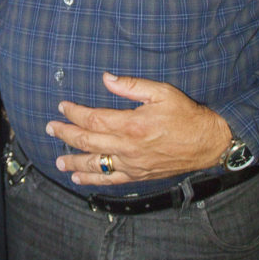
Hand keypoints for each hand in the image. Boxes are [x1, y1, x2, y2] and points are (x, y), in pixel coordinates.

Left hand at [49, 73, 230, 186]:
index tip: (63, 106)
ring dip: (73, 162)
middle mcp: (128, 147)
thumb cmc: (186, 115)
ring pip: (95, 165)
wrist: (207, 142)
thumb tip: (107, 78)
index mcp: (132, 124)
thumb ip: (131, 86)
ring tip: (59, 161)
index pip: (93, 120)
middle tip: (51, 128)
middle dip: (66, 134)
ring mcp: (132, 164)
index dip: (74, 113)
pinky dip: (93, 180)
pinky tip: (79, 180)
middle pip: (87, 142)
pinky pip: (110, 180)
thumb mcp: (161, 92)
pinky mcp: (138, 175)